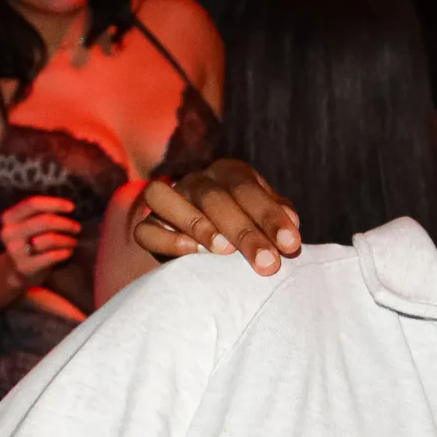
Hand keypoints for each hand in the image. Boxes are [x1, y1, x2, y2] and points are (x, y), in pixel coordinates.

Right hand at [0, 194, 80, 286]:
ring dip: (67, 239)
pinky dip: (64, 252)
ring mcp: (15, 251)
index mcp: (9, 218)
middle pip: (44, 221)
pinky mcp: (25, 266)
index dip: (55, 203)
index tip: (71, 207)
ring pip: (49, 239)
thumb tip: (68, 206)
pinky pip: (51, 256)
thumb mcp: (29, 224)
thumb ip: (41, 214)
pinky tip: (69, 252)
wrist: (16, 270)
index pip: (33, 203)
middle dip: (65, 223)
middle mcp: (8, 233)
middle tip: (77, 228)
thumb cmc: (30, 241)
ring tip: (73, 241)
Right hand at [132, 158, 301, 274]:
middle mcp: (197, 180)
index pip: (247, 188)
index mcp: (229, 173)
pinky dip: (166, 239)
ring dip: (197, 224)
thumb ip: (280, 217)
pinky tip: (192, 253)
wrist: (217, 244)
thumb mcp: (269, 219)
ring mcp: (169, 199)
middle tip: (267, 263)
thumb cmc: (251, 228)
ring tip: (225, 252)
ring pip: (167, 198)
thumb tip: (291, 224)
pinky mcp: (149, 225)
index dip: (270, 216)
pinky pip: (145, 228)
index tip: (290, 245)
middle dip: (244, 232)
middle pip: (213, 197)